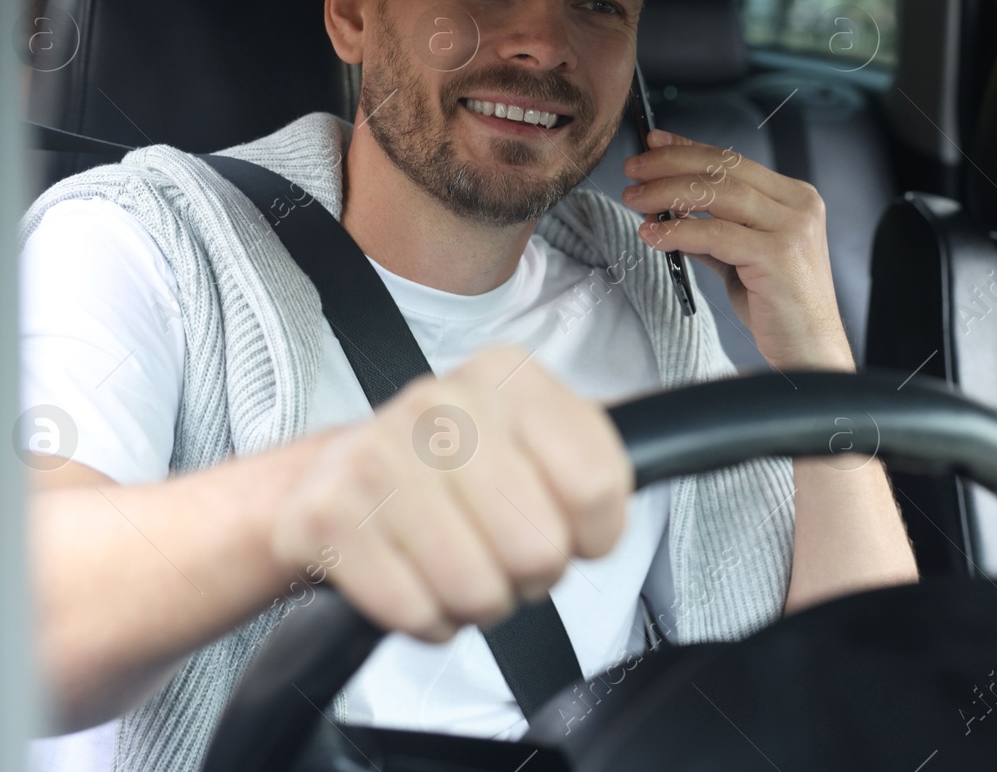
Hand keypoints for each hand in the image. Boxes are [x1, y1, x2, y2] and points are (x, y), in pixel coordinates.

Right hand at [270, 344, 632, 640]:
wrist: (325, 481)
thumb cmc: (446, 473)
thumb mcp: (526, 439)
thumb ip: (593, 454)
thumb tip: (671, 448)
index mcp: (506, 377)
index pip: (598, 482)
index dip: (593, 534)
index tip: (569, 530)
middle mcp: (441, 403)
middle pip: (540, 548)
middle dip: (527, 575)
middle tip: (498, 551)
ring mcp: (379, 455)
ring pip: (479, 589)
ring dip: (474, 602)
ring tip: (453, 565)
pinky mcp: (329, 515)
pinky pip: (416, 613)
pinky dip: (424, 619)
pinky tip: (411, 578)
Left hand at [622, 128, 853, 371]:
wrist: (810, 352)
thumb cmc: (778, 307)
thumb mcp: (742, 259)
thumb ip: (714, 231)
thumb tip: (669, 208)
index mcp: (795, 198)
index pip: (734, 161)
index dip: (689, 148)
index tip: (653, 142)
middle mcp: (799, 205)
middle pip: (724, 169)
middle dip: (671, 164)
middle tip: (633, 169)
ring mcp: (793, 229)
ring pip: (718, 194)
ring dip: (668, 192)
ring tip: (634, 199)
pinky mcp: (778, 256)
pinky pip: (716, 234)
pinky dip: (678, 231)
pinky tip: (652, 234)